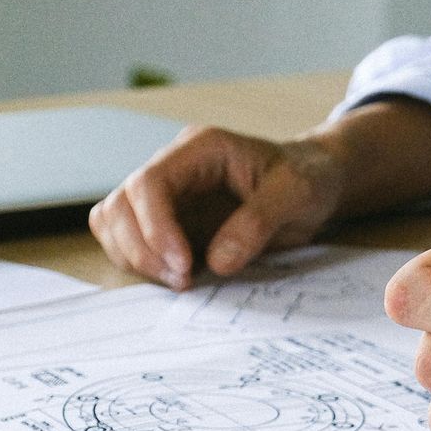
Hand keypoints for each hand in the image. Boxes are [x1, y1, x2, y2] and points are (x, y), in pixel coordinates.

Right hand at [91, 126, 341, 289]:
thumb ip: (258, 222)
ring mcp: (168, 197)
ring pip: (115, 224)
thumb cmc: (307, 178)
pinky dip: (143, 264)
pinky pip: (132, 243)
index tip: (182, 265)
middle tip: (182, 281)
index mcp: (200, 149)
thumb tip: (217, 261)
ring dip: (136, 259)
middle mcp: (174, 168)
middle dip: (141, 249)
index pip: (149, 182)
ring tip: (181, 282)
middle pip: (120, 205)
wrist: (316, 182)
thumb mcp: (297, 193)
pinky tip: (179, 278)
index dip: (155, 227)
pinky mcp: (170, 223)